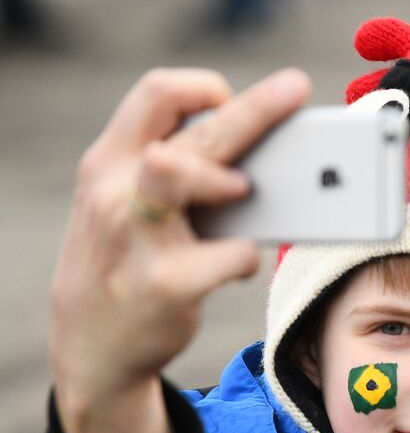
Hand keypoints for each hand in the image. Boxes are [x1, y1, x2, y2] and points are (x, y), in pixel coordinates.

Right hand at [49, 66, 309, 432]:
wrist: (90, 345)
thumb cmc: (126, 259)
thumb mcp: (128, 204)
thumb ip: (176, 171)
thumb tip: (258, 147)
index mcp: (110, 162)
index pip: (156, 94)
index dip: (203, 88)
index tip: (233, 103)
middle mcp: (116, 191)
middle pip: (193, 132)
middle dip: (255, 107)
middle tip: (296, 88)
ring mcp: (137, 237)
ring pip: (184, 174)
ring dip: (227, 179)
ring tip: (242, 192)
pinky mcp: (166, 284)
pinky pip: (231, 255)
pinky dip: (245, 257)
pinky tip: (234, 265)